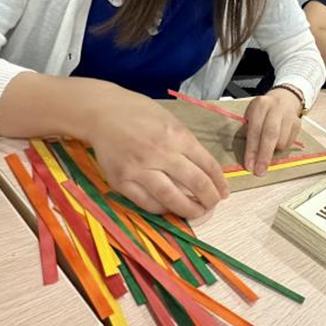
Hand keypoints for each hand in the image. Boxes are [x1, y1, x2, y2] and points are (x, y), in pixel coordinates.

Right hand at [87, 88, 227, 218]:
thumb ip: (186, 144)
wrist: (101, 112)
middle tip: (213, 204)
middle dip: (209, 199)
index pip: (208, 165)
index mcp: (177, 136)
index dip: (219, 183)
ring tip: (197, 213)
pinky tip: (170, 209)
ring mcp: (139, 168)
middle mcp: (160, 153)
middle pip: (195, 184)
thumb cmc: (138, 113)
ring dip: (189, 210)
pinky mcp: (121, 181)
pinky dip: (162, 209)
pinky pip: (147, 203)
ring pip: (172, 199)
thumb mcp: (170, 120)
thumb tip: (205, 170)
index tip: (223, 192)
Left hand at [243, 88, 302, 175]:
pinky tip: (277, 143)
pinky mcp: (297, 123)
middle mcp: (275, 108)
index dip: (252, 150)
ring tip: (267, 151)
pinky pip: (289, 142)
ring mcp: (288, 115)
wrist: (284, 98)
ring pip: (281, 141)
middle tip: (260, 171)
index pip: (255, 130)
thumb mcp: (251, 115)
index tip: (250, 166)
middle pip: (271, 135)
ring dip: (273, 152)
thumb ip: (250, 132)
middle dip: (264, 156)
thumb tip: (250, 157)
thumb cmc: (263, 111)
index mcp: (259, 106)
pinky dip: (281, 147)